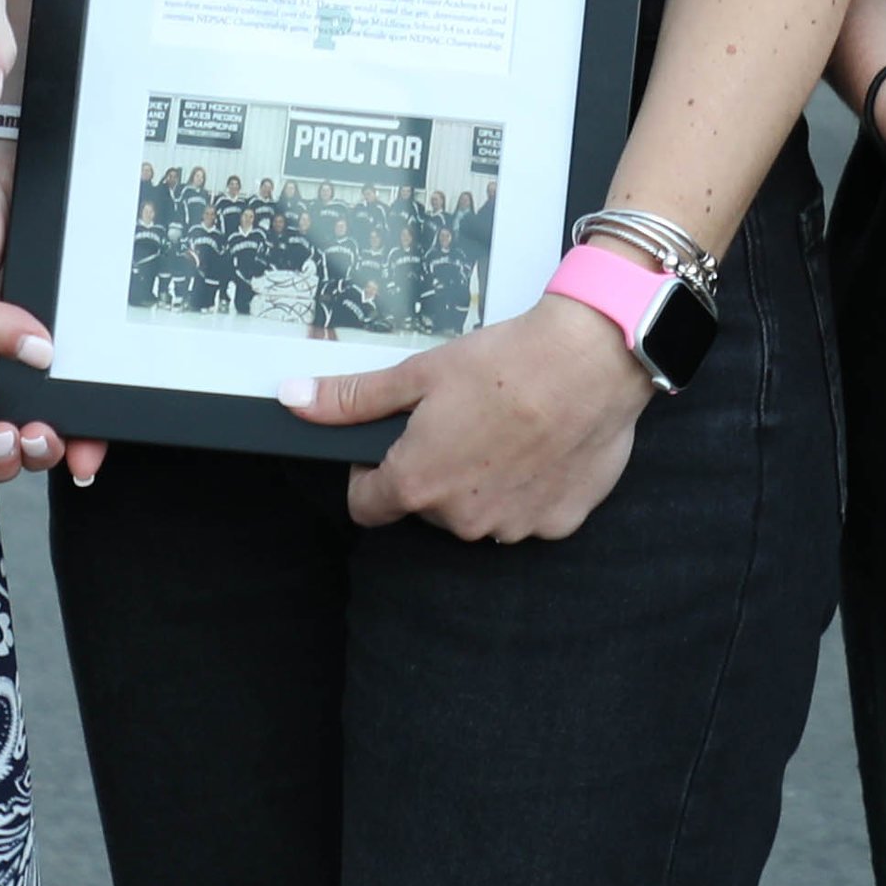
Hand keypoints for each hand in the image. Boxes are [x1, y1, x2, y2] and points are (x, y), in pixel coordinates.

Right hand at [0, 144, 102, 489]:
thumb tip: (30, 353)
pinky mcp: (65, 344)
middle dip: (2, 454)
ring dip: (43, 449)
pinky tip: (93, 431)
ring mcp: (23, 358)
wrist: (8, 154)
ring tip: (51, 436)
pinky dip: (87, 423)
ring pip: (33, 430)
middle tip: (17, 435)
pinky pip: (75, 395)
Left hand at [290, 296, 648, 540]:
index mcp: (416, 485)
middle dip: (436, 470)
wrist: (591, 359)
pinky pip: (530, 513)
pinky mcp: (558, 523)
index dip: (371, 472)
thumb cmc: (506, 363)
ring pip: (479, 513)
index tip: (396, 443)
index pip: (367, 505)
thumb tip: (294, 399)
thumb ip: (352, 399)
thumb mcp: (418, 373)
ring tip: (508, 429)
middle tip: (463, 420)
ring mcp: (512, 526)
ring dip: (484, 482)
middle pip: (428, 506)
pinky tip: (543, 446)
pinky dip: (531, 488)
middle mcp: (460, 519)